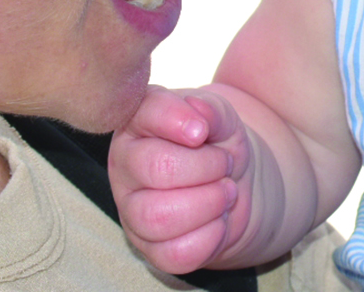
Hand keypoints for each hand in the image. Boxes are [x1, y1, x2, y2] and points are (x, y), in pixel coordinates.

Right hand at [109, 85, 253, 273]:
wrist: (237, 185)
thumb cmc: (218, 144)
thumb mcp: (221, 117)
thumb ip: (210, 110)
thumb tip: (197, 113)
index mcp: (136, 123)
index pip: (144, 112)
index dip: (176, 120)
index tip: (202, 131)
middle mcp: (125, 166)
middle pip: (156, 168)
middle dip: (205, 166)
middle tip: (225, 164)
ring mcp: (132, 210)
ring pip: (158, 217)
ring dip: (208, 202)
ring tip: (226, 190)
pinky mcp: (151, 249)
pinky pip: (176, 253)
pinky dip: (210, 236)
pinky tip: (218, 219)